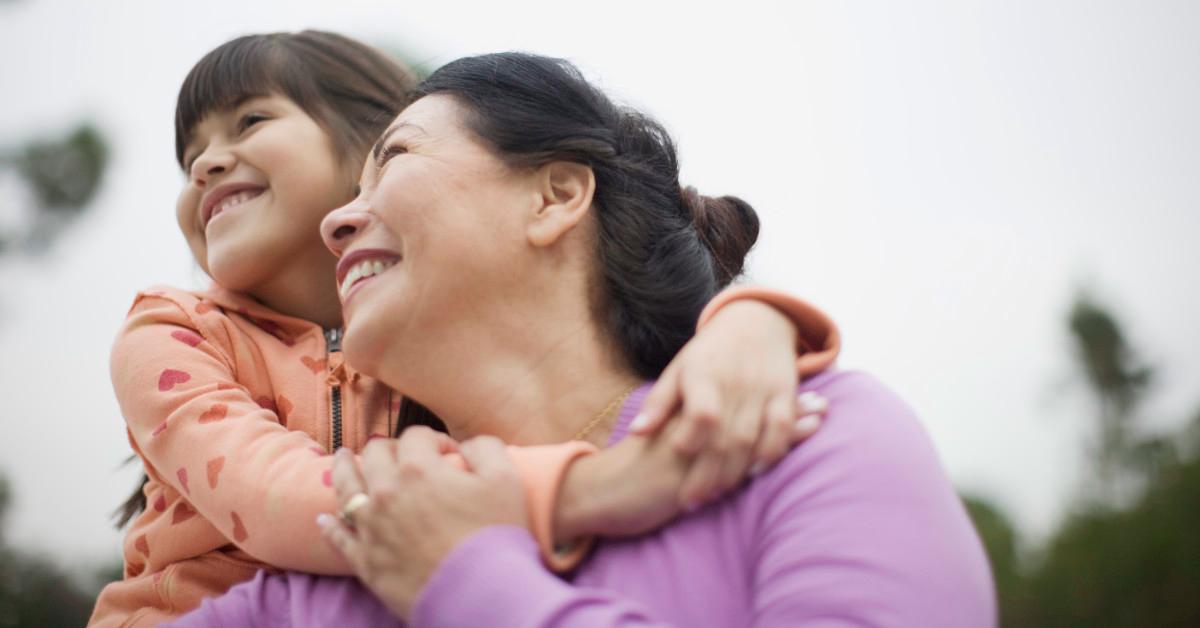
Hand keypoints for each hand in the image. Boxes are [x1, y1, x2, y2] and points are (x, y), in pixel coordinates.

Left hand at [317, 427, 527, 619]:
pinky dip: (331, 525)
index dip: (435, 440)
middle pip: (375, 454)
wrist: (480, 594)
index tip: (450, 455)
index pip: (417, 436)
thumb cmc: (495, 535)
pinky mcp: (366, 560)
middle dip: (389, 448)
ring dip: (343, 468)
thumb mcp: (505, 478)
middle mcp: (386, 492)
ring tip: (340, 458)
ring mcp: (371, 527)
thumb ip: (485, 447)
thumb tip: (466, 445)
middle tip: (402, 456)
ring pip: (346, 488)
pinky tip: (324, 518)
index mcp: (418, 468)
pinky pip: (339, 537)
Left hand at [630, 300, 825, 506]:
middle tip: (691, 502)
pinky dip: (771, 453)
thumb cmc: (710, 352)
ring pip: (752, 439)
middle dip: (707, 474)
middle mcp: (736, 383)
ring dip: (735, 472)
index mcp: (704, 375)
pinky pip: (782, 429)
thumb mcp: (679, 368)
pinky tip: (755, 472)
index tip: (677, 460)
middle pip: (724, 437)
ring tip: (716, 494)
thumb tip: (637, 432)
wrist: (757, 320)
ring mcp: (763, 390)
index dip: (690, 439)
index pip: (702, 413)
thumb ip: (659, 402)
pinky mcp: (785, 394)